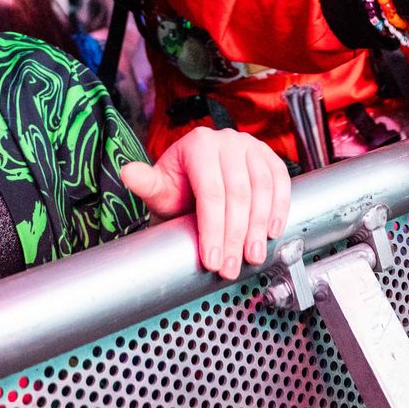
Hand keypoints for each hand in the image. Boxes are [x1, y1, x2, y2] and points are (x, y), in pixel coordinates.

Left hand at [121, 127, 289, 280]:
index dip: (213, 230)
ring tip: (252, 257)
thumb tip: (128, 172)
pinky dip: (279, 209)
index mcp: (199, 144)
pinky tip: (271, 232)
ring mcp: (251, 146)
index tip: (211, 260)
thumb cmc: (178, 188)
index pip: (210, 192)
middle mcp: (227, 140)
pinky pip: (281, 183)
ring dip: (259, 228)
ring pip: (262, 190)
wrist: (197, 184)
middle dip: (235, 236)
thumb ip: (146, 184)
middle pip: (238, 194)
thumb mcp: (160, 189)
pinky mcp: (268, 156)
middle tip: (230, 267)